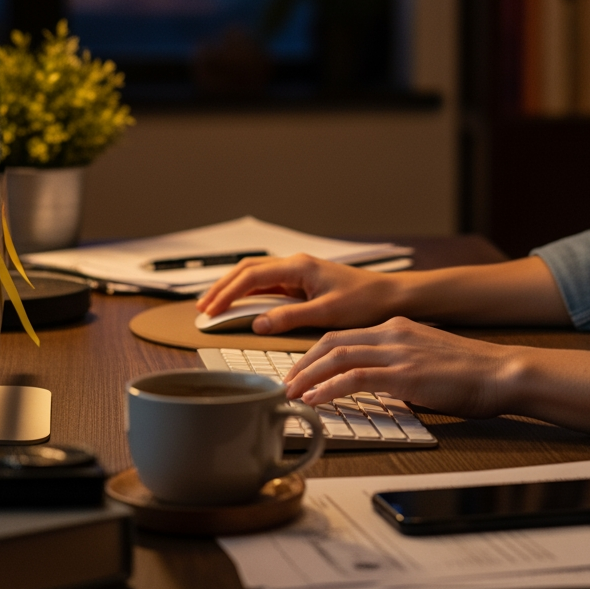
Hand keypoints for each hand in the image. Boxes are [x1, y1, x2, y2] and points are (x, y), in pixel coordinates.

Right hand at [195, 253, 401, 332]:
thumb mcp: (326, 313)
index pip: (251, 276)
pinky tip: (240, 305)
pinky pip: (267, 285)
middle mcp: (294, 265)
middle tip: (202, 308)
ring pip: (254, 276)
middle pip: (246, 270)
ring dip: (232, 289)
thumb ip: (290, 317)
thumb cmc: (363, 301)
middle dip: (221, 287)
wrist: (387, 295)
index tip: (210, 310)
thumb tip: (257, 323)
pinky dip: (249, 294)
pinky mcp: (301, 283)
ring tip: (213, 306)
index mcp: (298, 267)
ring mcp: (297, 273)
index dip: (227, 293)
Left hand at [284, 317, 524, 417]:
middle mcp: (392, 332)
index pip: (343, 335)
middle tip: (286, 384)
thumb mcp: (427, 360)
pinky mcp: (404, 374)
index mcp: (397, 327)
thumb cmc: (471, 373)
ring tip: (292, 394)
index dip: (315, 354)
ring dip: (309, 377)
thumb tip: (379, 386)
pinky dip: (329, 388)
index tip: (300, 372)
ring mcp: (397, 351)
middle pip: (332, 342)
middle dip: (303, 364)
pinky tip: (315, 401)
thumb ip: (399, 366)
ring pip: (338, 357)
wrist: (500, 372)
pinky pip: (355, 378)